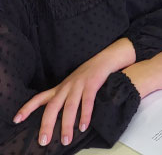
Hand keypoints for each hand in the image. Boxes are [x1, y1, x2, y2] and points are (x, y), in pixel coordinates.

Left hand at [14, 38, 135, 146]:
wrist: (104, 60)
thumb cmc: (87, 76)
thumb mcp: (70, 85)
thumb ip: (62, 98)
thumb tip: (54, 117)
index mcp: (59, 88)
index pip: (39, 98)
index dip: (27, 108)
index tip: (17, 120)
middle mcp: (66, 87)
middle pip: (52, 107)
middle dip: (47, 125)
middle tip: (44, 141)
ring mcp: (79, 85)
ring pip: (69, 107)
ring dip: (67, 125)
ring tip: (66, 140)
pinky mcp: (92, 84)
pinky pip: (87, 102)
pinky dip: (85, 115)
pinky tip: (83, 127)